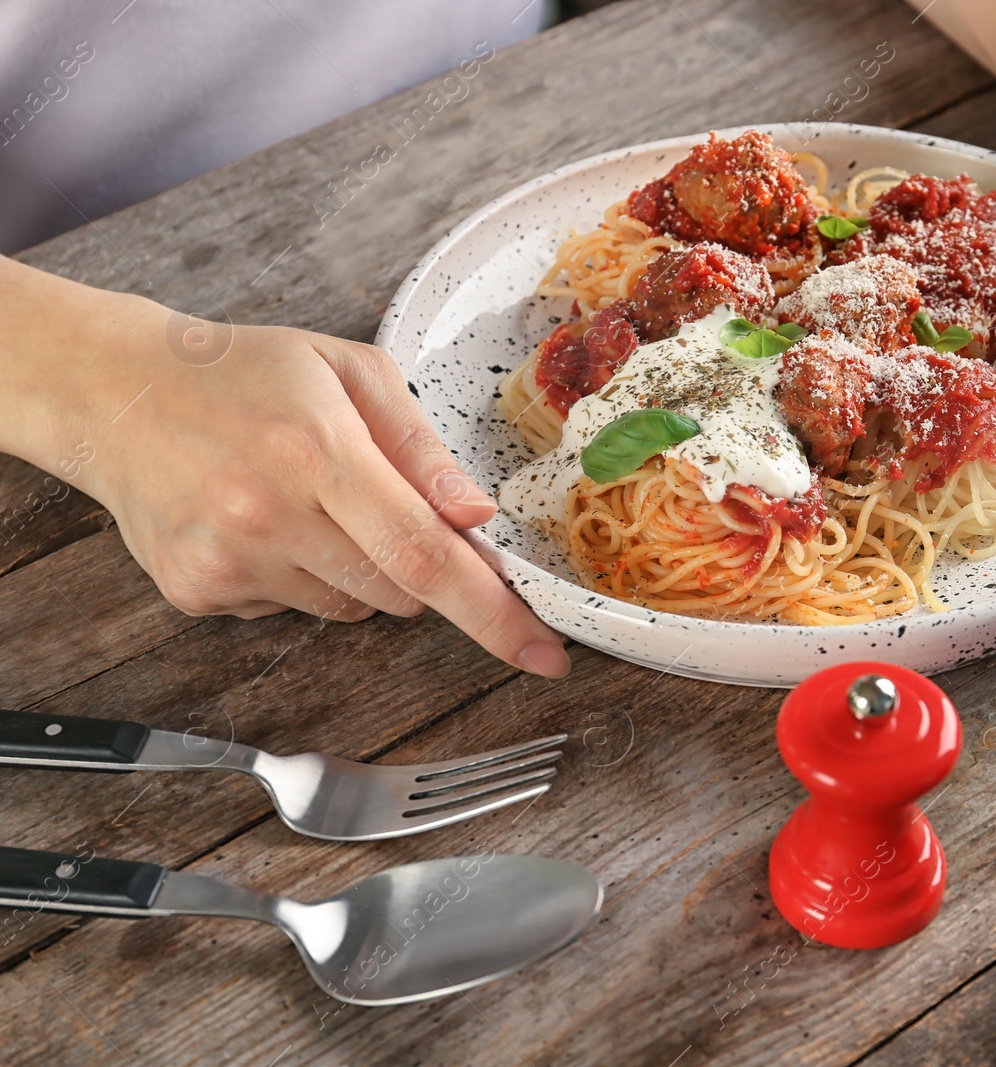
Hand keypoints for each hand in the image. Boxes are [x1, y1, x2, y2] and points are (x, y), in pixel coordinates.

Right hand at [2, 262, 568, 676]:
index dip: (493, 611)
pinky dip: (302, 577)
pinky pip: (296, 611)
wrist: (112, 392)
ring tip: (303, 498)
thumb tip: (478, 516)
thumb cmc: (243, 373)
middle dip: (420, 562)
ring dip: (358, 568)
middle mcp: (266, 515)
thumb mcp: (349, 371)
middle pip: (400, 591)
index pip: (425, 555)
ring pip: (355, 607)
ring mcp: (226, 563)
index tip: (547, 654)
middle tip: (380, 501)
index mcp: (315, 452)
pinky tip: (262, 522)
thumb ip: (421, 446)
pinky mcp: (196, 594)